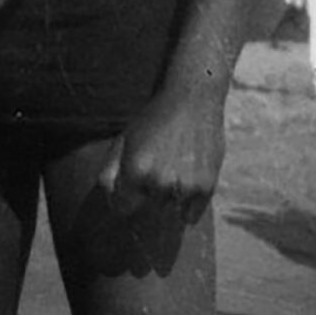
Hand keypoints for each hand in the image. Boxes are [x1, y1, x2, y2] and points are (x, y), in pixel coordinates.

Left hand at [96, 84, 227, 222]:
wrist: (193, 100)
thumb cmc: (154, 118)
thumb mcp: (124, 139)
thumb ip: (109, 171)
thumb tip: (109, 198)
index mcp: (136, 171)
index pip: (122, 208)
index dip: (124, 198)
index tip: (130, 189)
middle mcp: (160, 182)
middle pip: (148, 207)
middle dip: (148, 193)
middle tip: (158, 166)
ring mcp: (185, 186)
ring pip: (169, 209)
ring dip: (169, 197)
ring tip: (174, 168)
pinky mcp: (206, 187)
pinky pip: (191, 214)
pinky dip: (188, 206)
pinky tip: (186, 182)